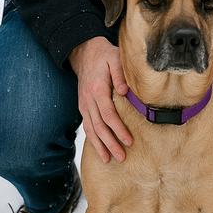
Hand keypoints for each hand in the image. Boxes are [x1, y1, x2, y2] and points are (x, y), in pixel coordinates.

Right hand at [69, 36, 131, 162]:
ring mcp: (84, 104)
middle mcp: (88, 100)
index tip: (129, 141)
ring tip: (109, 159)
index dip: (118, 129)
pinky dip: (93, 139)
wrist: (85, 53)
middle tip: (122, 157)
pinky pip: (87, 126)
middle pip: (99, 126)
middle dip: (110, 143)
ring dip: (100, 145)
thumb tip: (125, 92)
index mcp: (98, 89)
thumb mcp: (115, 58)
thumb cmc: (104, 56)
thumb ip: (120, 74)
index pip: (108, 114)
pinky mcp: (83, 106)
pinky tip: (99, 149)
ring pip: (91, 129)